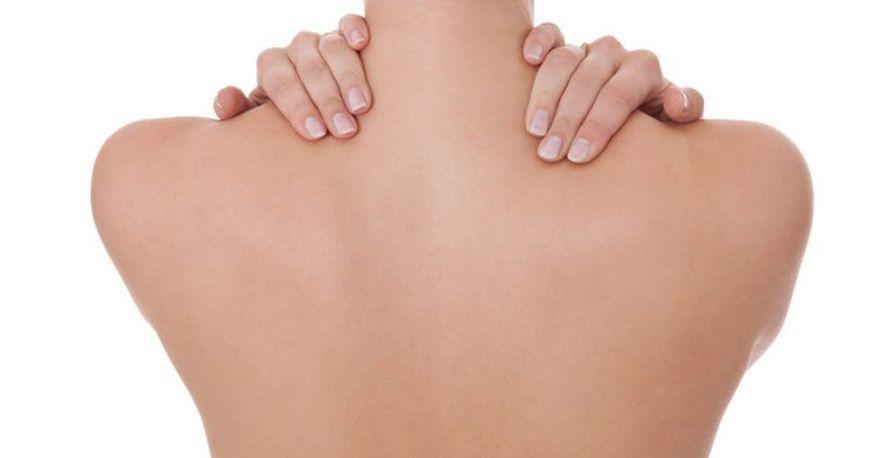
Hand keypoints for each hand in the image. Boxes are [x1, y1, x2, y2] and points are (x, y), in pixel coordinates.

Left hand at [213, 15, 371, 139]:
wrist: (318, 115)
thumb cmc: (287, 124)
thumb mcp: (260, 124)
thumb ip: (239, 114)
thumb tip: (226, 98)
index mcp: (271, 67)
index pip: (279, 81)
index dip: (296, 106)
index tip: (314, 133)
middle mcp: (296, 49)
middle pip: (310, 66)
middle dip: (327, 100)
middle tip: (342, 130)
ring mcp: (323, 40)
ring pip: (333, 47)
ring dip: (349, 78)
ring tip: (360, 109)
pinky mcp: (348, 35)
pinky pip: (350, 22)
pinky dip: (356, 28)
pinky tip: (363, 44)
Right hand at [521, 26, 703, 162]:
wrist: (626, 121)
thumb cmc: (645, 130)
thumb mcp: (671, 126)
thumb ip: (686, 113)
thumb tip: (678, 104)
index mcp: (644, 69)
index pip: (620, 93)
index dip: (599, 124)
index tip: (579, 157)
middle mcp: (615, 53)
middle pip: (588, 79)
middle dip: (568, 119)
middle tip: (551, 154)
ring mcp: (585, 48)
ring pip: (563, 60)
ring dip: (545, 96)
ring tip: (534, 131)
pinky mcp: (559, 46)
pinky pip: (548, 33)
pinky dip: (537, 41)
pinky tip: (527, 60)